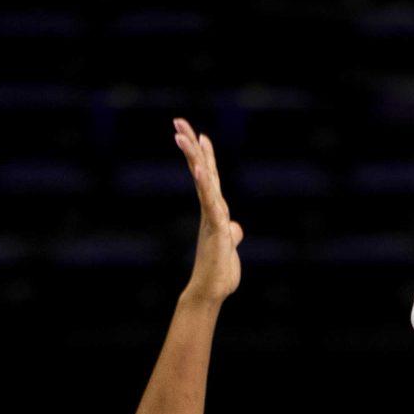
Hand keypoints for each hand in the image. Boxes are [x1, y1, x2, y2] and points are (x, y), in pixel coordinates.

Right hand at [172, 118, 241, 305]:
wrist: (211, 291)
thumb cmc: (219, 271)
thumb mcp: (230, 245)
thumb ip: (231, 232)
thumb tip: (235, 227)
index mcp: (215, 210)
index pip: (209, 177)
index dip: (205, 155)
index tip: (200, 134)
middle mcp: (211, 209)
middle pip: (201, 170)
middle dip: (190, 145)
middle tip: (178, 122)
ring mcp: (212, 216)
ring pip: (202, 181)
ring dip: (192, 156)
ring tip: (181, 135)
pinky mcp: (215, 227)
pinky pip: (210, 201)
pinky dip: (204, 184)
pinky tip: (199, 168)